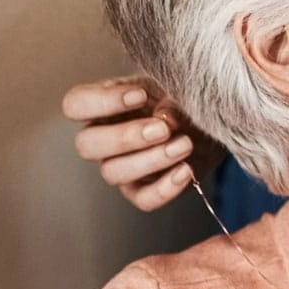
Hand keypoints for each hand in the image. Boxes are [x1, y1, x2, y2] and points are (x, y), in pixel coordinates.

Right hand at [61, 75, 226, 210]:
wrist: (213, 123)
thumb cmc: (185, 100)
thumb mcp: (178, 89)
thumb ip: (168, 99)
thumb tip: (164, 118)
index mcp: (105, 105)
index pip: (76, 104)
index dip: (101, 101)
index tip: (140, 96)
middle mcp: (104, 138)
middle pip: (86, 145)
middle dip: (125, 137)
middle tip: (163, 129)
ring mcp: (120, 167)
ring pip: (113, 173)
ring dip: (150, 160)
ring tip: (184, 145)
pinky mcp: (143, 190)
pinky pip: (143, 199)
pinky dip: (164, 188)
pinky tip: (186, 170)